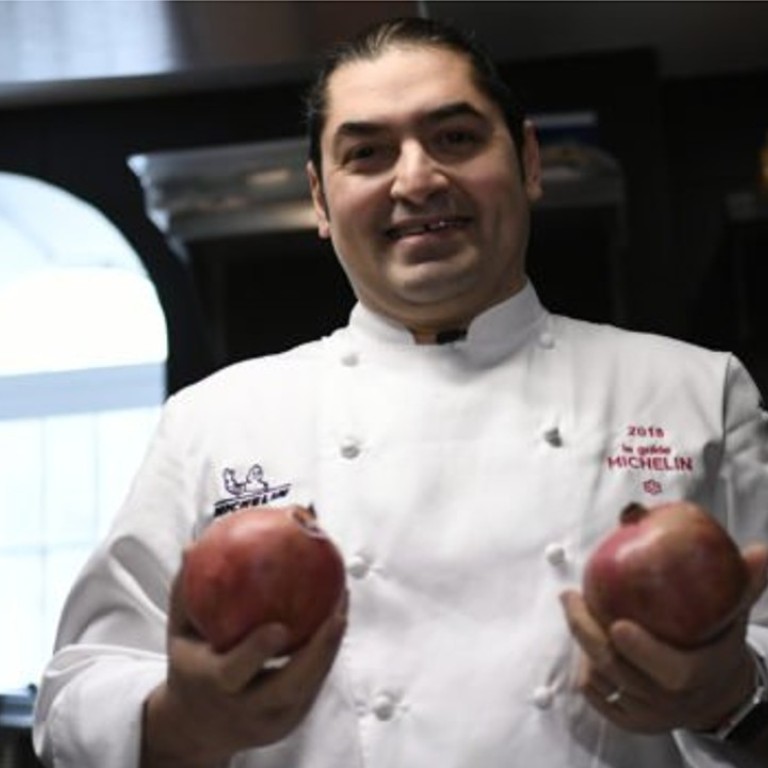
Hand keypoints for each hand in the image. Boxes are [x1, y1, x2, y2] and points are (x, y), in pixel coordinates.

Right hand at [141, 571, 347, 767]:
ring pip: (310, 686)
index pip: (235, 672)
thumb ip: (184, 592)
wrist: (196, 729)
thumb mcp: (179, 633)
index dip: (257, 652)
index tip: (280, 626)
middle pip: (289, 686)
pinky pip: (315, 684)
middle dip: (319, 652)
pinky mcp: (291, 721)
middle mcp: (245, 710)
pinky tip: (338, 614)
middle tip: (337, 612)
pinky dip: (328, 652)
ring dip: (332, 646)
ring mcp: (272, 720)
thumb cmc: (189, 667)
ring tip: (343, 603)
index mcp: (213, 686)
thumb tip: (192, 545)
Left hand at [560, 543, 767, 734]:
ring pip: (600, 680)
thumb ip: (743, 583)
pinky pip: (594, 693)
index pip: (669, 671)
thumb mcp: (733, 614)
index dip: (642, 651)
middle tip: (571, 595)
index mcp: (696, 675)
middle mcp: (669, 702)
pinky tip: (582, 637)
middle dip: (587, 631)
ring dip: (581, 643)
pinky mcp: (628, 721)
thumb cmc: (718, 644)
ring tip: (575, 607)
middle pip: (618, 669)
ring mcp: (646, 714)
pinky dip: (584, 666)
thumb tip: (760, 550)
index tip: (617, 622)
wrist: (715, 693)